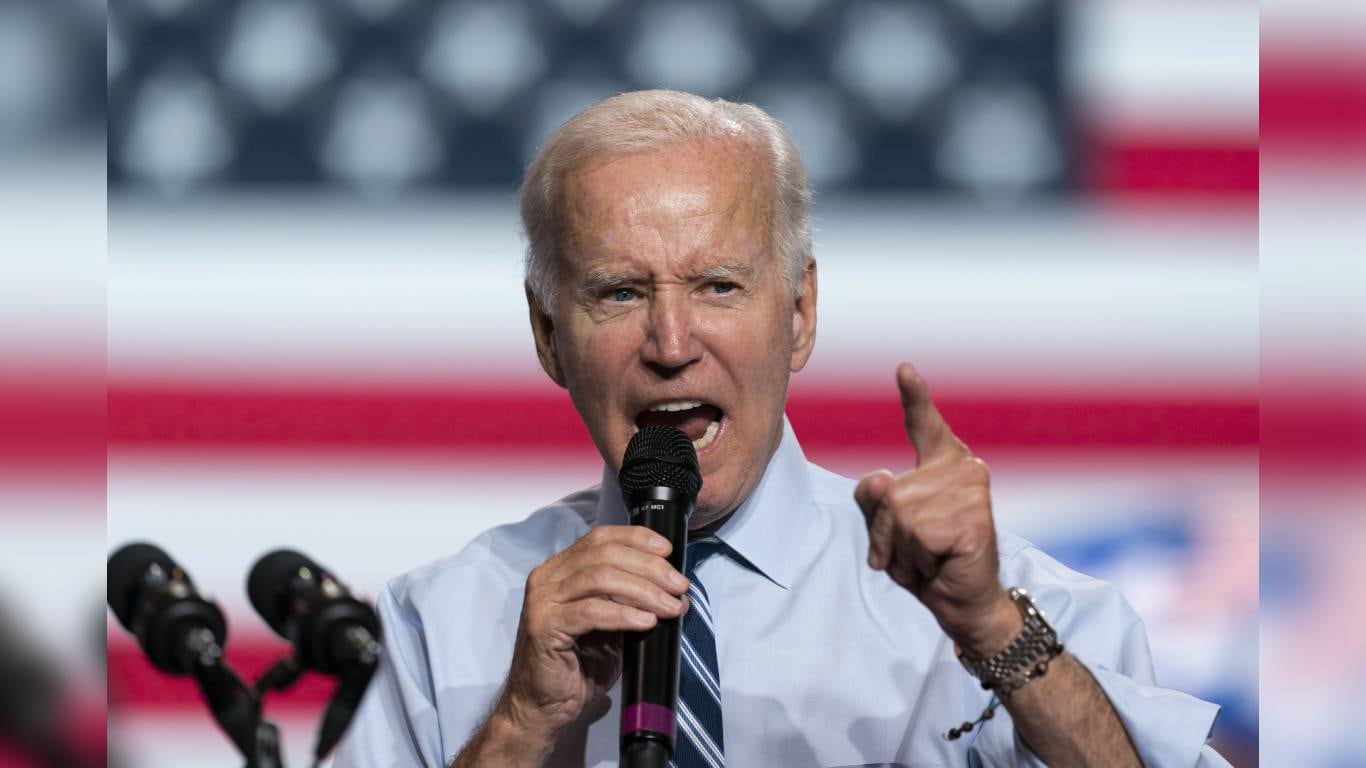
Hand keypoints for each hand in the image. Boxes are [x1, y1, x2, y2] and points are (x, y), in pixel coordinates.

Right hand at [495, 525, 690, 748]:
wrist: (545, 706)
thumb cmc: (579, 666)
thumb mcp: (611, 625)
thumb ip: (632, 601)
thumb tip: (674, 590)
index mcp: (561, 568)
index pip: (600, 537)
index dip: (637, 539)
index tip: (668, 551)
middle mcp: (548, 577)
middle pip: (604, 554)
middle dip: (649, 567)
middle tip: (678, 585)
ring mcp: (542, 600)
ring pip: (600, 579)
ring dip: (643, 590)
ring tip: (669, 606)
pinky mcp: (544, 626)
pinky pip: (591, 611)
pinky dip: (624, 614)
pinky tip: (646, 622)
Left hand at [854, 363, 1020, 657]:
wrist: (963, 602)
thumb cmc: (927, 561)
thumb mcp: (888, 528)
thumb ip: (874, 500)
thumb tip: (880, 481)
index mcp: (943, 464)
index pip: (924, 425)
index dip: (915, 397)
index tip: (904, 369)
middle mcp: (962, 468)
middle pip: (884, 492)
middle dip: (885, 532)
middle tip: (915, 551)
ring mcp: (971, 490)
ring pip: (897, 515)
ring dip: (901, 549)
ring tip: (929, 557)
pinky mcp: (974, 518)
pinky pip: (916, 535)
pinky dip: (917, 560)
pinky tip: (941, 564)